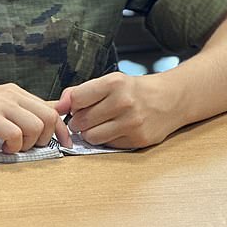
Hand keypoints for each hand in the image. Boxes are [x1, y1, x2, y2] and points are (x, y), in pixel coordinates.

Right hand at [0, 83, 71, 152]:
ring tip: (11, 147)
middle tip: (26, 147)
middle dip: (45, 138)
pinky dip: (12, 146)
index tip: (66, 145)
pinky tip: (1, 148)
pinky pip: (14, 133)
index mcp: (13, 91)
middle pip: (48, 116)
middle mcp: (9, 93)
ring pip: (34, 125)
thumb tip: (48, 119)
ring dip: (27, 144)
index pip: (50, 107)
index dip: (62, 128)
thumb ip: (18, 113)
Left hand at [56, 72, 181, 148]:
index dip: (70, 105)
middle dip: (78, 121)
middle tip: (86, 117)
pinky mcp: (138, 139)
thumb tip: (58, 106)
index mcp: (114, 83)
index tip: (72, 107)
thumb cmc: (134, 90)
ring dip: (89, 133)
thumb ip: (81, 92)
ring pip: (92, 137)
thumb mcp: (109, 82)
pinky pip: (108, 145)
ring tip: (98, 124)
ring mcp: (132, 122)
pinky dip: (106, 140)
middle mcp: (123, 102)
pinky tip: (114, 130)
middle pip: (82, 120)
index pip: (76, 98)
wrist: (168, 99)